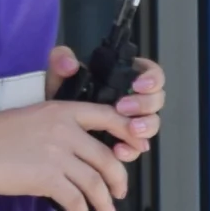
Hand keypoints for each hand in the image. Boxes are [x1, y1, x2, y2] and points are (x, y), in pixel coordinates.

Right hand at [0, 99, 136, 210]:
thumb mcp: (29, 118)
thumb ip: (57, 128)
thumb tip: (77, 152)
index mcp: (61, 110)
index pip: (108, 116)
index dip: (128, 133)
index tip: (137, 148)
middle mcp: (64, 129)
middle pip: (108, 157)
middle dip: (119, 180)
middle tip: (119, 193)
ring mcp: (57, 154)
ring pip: (96, 182)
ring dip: (104, 201)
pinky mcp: (47, 177)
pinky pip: (76, 199)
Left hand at [42, 49, 165, 160]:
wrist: (53, 127)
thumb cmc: (61, 98)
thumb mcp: (59, 75)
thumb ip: (61, 60)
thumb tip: (70, 63)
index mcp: (125, 79)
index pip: (151, 73)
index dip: (152, 78)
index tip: (137, 85)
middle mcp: (133, 100)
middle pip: (156, 100)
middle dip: (144, 105)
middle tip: (124, 107)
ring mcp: (132, 122)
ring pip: (152, 124)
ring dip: (145, 127)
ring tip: (131, 130)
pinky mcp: (125, 143)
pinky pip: (137, 147)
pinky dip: (131, 149)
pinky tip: (119, 150)